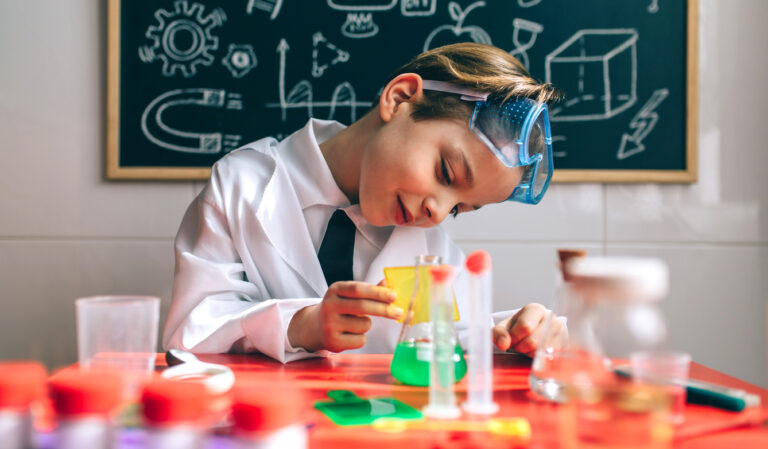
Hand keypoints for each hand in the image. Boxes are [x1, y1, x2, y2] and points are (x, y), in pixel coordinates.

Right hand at [288, 281, 402, 352]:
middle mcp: (329, 306)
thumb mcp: (350, 295)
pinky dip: (361, 338)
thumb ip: (369, 290)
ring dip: (368, 325)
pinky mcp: (333, 342)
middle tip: (398, 312)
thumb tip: (388, 284)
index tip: (393, 296)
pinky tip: (350, 334)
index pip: (358, 289)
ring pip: (364, 325)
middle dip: (384, 310)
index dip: (377, 292)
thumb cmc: (340, 308)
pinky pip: (360, 340)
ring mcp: (329, 325)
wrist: (316, 327)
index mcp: (335, 290)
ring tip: (356, 323)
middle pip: (362, 307)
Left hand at [492, 303, 567, 356]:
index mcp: (535, 309)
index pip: (525, 327)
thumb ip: (498, 333)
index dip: (514, 338)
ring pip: (542, 352)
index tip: (511, 340)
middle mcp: (551, 318)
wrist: (534, 333)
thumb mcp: (504, 328)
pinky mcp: (566, 347)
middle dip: (521, 347)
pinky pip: (550, 359)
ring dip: (530, 354)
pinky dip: (540, 360)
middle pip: (533, 342)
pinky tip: (537, 353)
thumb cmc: (519, 329)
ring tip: (528, 348)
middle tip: (519, 345)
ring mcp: (562, 333)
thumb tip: (503, 343)